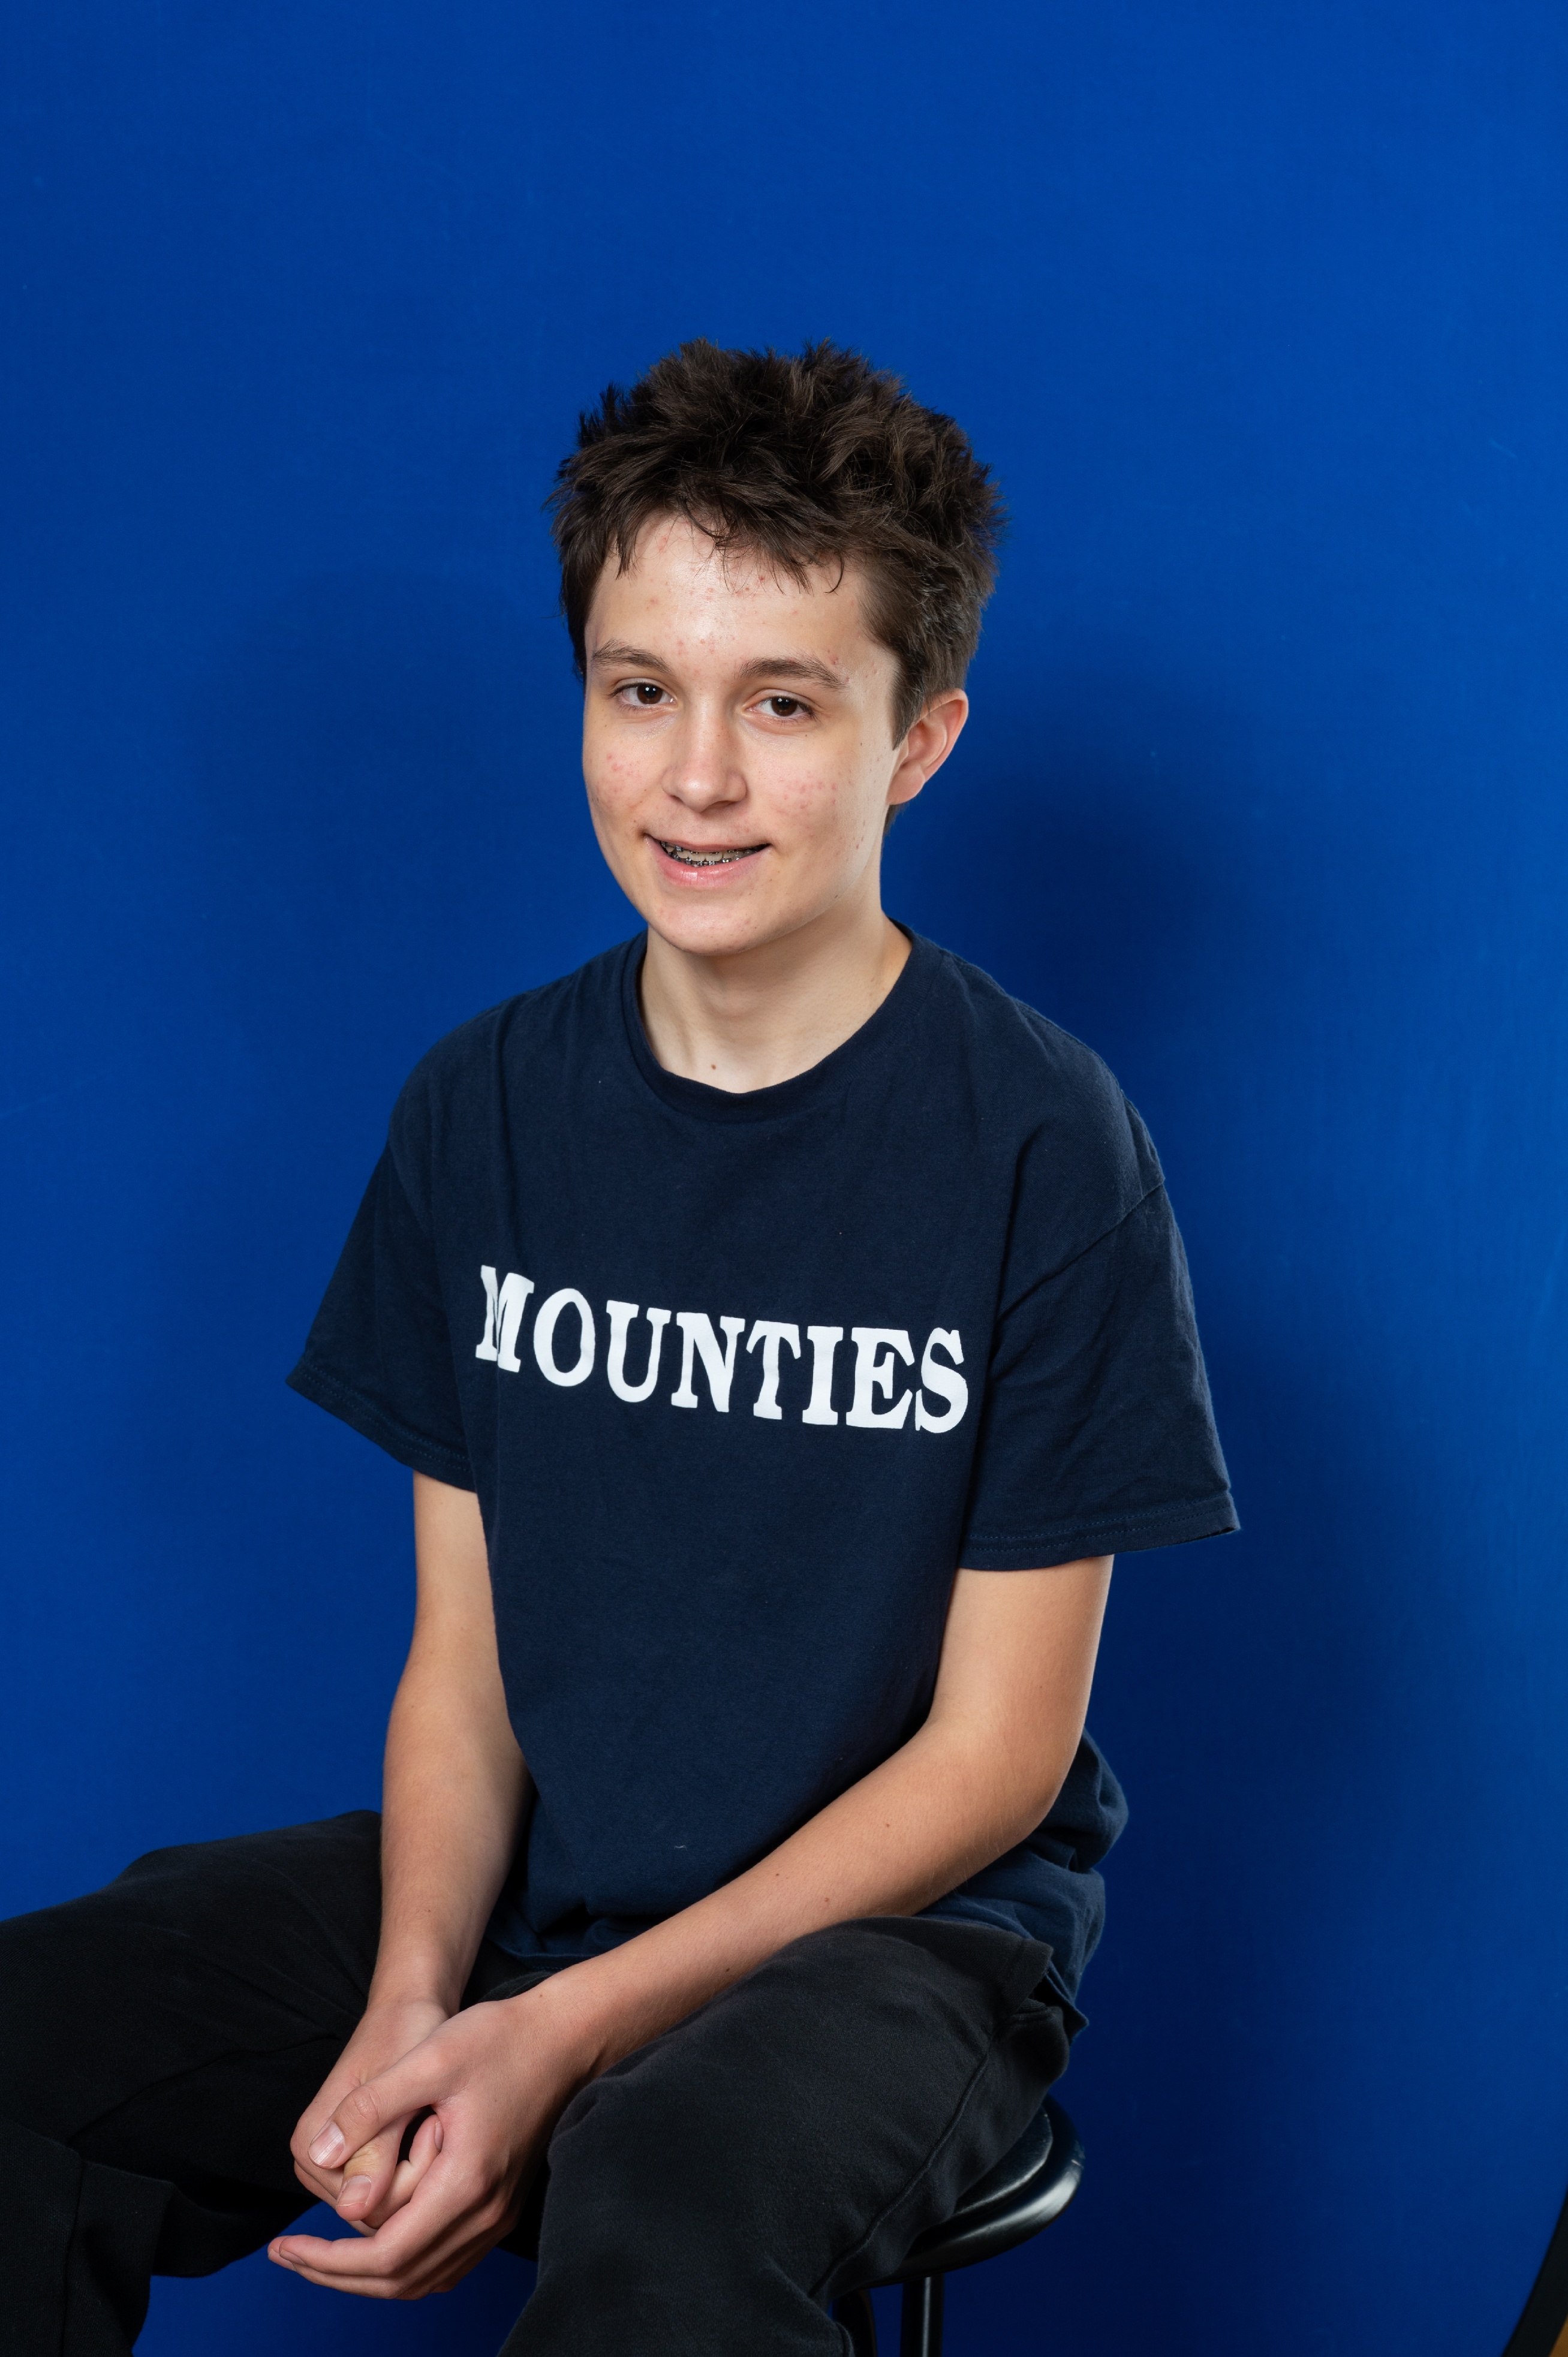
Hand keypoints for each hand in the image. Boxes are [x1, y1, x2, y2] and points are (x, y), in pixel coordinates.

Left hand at [269, 1986, 587, 2297]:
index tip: (284, 2244)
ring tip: (320, 2253)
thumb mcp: (429, 2056)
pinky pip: (446, 2261)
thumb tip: (321, 2156)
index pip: (385, 2256)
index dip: (328, 2259)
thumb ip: (371, 2107)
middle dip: (336, 2274)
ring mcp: (498, 2215)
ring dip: (367, 2275)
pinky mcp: (502, 2206)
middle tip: (288, 2254)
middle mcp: (486, 2214)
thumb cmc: (501, 2038)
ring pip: (424, 2277)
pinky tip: (375, 2240)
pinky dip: (403, 2264)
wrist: (567, 2035)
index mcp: (466, 2182)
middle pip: (400, 2279)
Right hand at [290, 1995, 448, 2229]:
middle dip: (419, 2177)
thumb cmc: (404, 2037)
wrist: (409, 2012)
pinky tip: (435, 2131)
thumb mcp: (395, 2087)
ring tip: (440, 2120)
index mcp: (309, 2148)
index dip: (412, 2176)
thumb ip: (374, 2148)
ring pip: (388, 2206)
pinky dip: (422, 2169)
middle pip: (374, 2212)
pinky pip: (395, 2192)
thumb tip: (352, 2208)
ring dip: (424, 2173)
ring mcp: (336, 2168)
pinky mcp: (360, 2165)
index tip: (439, 2121)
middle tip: (444, 2120)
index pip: (365, 2206)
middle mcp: (315, 2166)